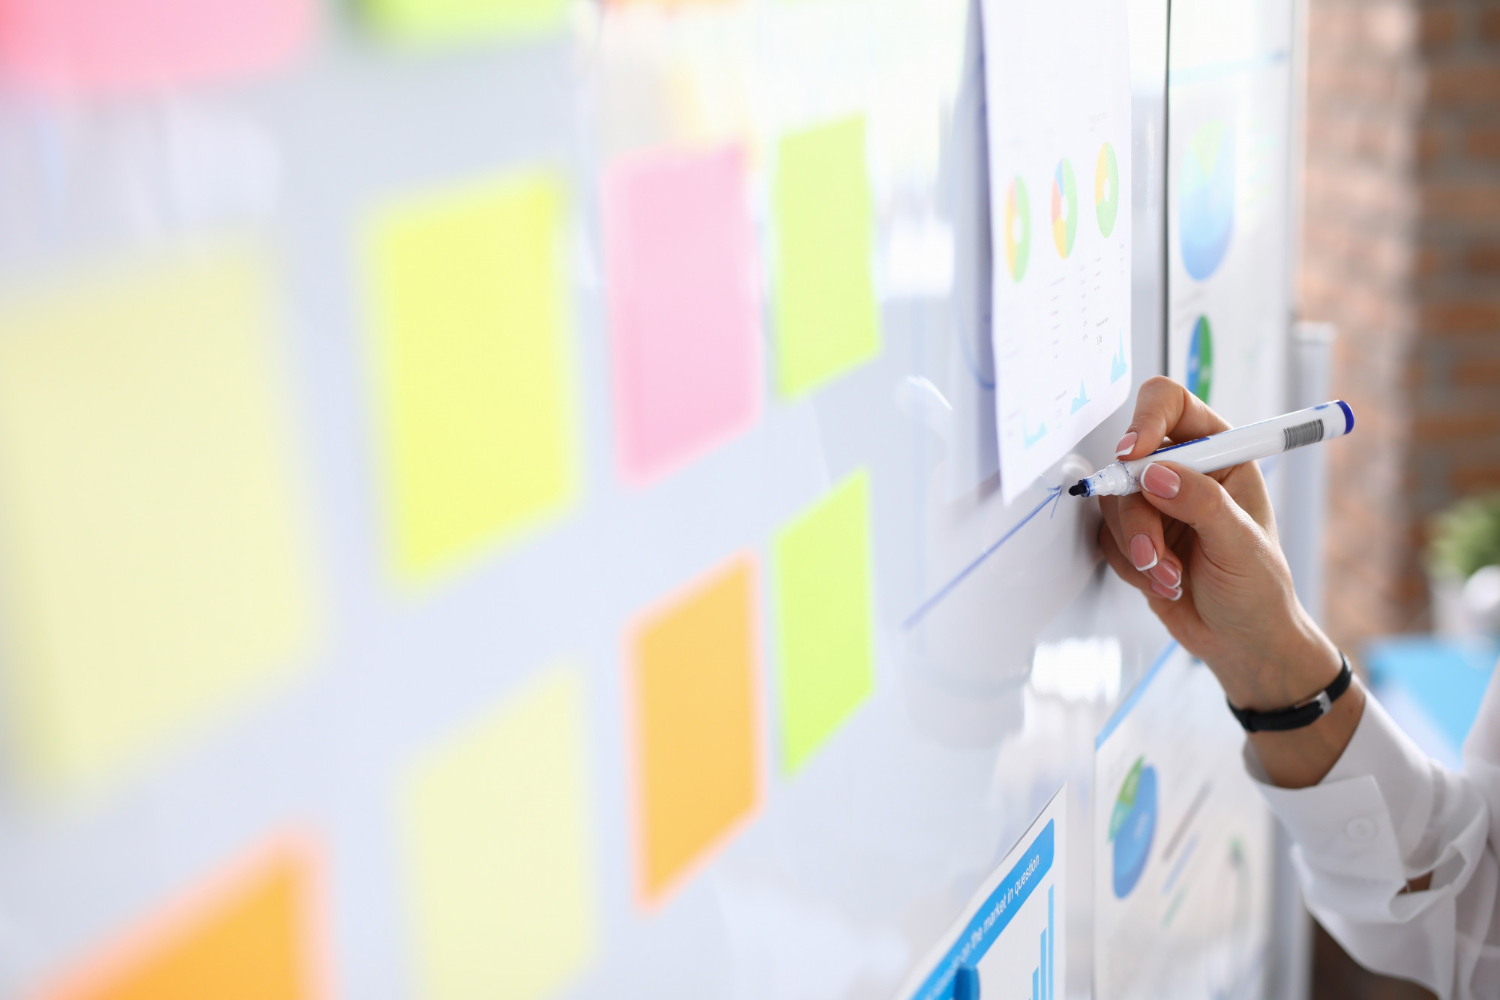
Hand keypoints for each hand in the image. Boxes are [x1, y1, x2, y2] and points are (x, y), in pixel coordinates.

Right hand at [1097, 377, 1341, 711]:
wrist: (1242, 643)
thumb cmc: (1259, 591)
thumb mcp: (1240, 544)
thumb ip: (1200, 503)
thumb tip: (1156, 474)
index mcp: (1221, 454)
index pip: (1171, 406)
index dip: (1146, 421)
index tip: (1134, 455)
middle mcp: (1184, 472)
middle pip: (1130, 464)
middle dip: (1139, 516)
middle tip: (1155, 552)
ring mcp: (1156, 505)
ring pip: (1114, 504)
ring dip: (1138, 548)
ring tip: (1171, 577)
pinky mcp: (1134, 536)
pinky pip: (1107, 538)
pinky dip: (1131, 567)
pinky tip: (1165, 583)